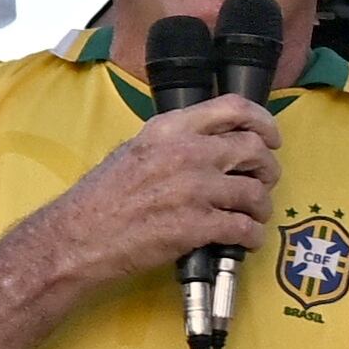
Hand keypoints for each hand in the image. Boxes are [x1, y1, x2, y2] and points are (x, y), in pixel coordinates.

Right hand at [21, 97, 278, 296]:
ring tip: (253, 216)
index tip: (270, 137)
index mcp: (170, 128)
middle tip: (264, 181)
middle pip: (254, 150)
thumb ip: (172, 140)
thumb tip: (208, 142)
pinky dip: (251, 237)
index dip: (263, 121)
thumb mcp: (134, 149)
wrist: (77, 237)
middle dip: (268, 168)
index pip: (234, 108)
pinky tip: (245, 240)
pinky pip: (244, 229)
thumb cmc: (101, 198)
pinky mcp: (195, 227)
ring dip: (261, 208)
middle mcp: (186, 152)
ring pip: (255, 193)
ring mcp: (193, 190)